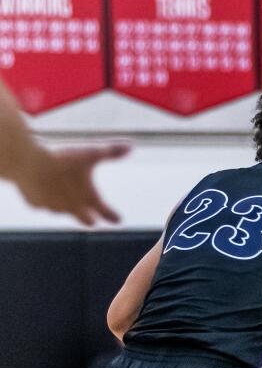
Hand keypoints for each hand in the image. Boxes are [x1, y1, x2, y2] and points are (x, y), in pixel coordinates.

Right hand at [13, 142, 129, 225]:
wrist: (26, 161)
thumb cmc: (60, 157)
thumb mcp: (89, 153)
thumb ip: (110, 151)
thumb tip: (130, 146)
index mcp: (88, 198)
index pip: (106, 212)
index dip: (113, 215)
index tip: (117, 219)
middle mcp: (71, 208)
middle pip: (85, 220)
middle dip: (90, 219)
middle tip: (94, 220)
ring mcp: (51, 207)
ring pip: (62, 211)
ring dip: (65, 207)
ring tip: (65, 199)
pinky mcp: (33, 203)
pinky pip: (41, 203)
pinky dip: (43, 198)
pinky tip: (41, 190)